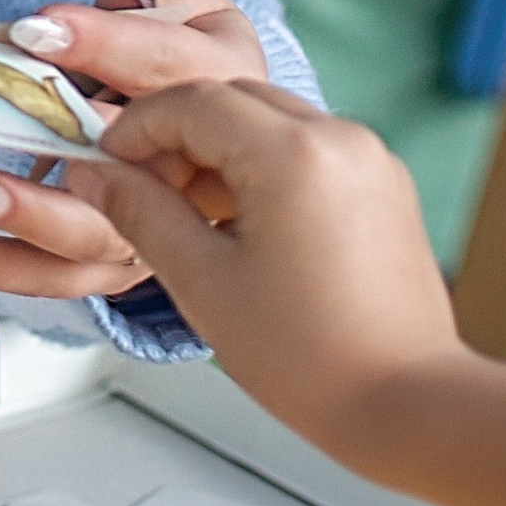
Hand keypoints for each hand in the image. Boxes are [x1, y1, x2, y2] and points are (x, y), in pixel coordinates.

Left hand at [0, 0, 268, 305]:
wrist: (201, 119)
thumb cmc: (181, 48)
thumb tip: (121, 2)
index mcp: (224, 88)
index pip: (167, 66)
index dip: (103, 44)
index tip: (32, 30)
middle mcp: (202, 170)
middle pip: (144, 174)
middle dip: (69, 157)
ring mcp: (164, 226)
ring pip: (101, 238)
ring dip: (30, 223)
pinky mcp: (122, 259)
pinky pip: (64, 274)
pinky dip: (3, 266)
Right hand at [0, 80, 464, 463]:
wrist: (410, 406)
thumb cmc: (314, 359)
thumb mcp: (203, 282)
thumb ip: (141, 214)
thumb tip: (95, 175)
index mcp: (293, 153)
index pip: (191, 102)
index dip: (135, 127)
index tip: (104, 160)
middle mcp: (341, 138)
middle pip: (233, 99)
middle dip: (176, 133)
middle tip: (136, 185)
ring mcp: (370, 160)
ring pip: (271, 120)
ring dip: (220, 148)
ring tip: (185, 211)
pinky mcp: (384, 186)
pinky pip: (309, 148)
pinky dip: (264, 165)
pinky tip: (238, 221)